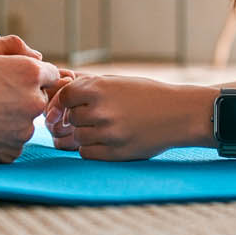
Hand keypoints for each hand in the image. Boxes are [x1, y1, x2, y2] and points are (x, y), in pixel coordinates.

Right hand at [0, 35, 61, 162]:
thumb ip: (13, 45)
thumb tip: (36, 56)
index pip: (50, 74)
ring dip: (11, 117)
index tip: (10, 78)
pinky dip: (0, 137)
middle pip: (39, 99)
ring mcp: (23, 131)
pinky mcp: (11, 153)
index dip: (30, 74)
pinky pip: (12, 142)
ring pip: (25, 123)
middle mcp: (34, 103)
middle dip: (22, 96)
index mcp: (31, 74)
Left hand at [45, 75, 210, 160]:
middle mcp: (101, 111)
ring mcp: (108, 133)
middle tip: (96, 115)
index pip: (64, 96)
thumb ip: (87, 84)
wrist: (179, 113)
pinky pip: (86, 153)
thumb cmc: (146, 94)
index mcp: (100, 88)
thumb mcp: (117, 81)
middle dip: (78, 117)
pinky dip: (91, 148)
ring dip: (84, 133)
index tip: (72, 105)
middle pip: (70, 118)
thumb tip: (56, 86)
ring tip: (105, 127)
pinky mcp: (116, 153)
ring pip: (77, 137)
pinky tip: (107, 139)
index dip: (65, 101)